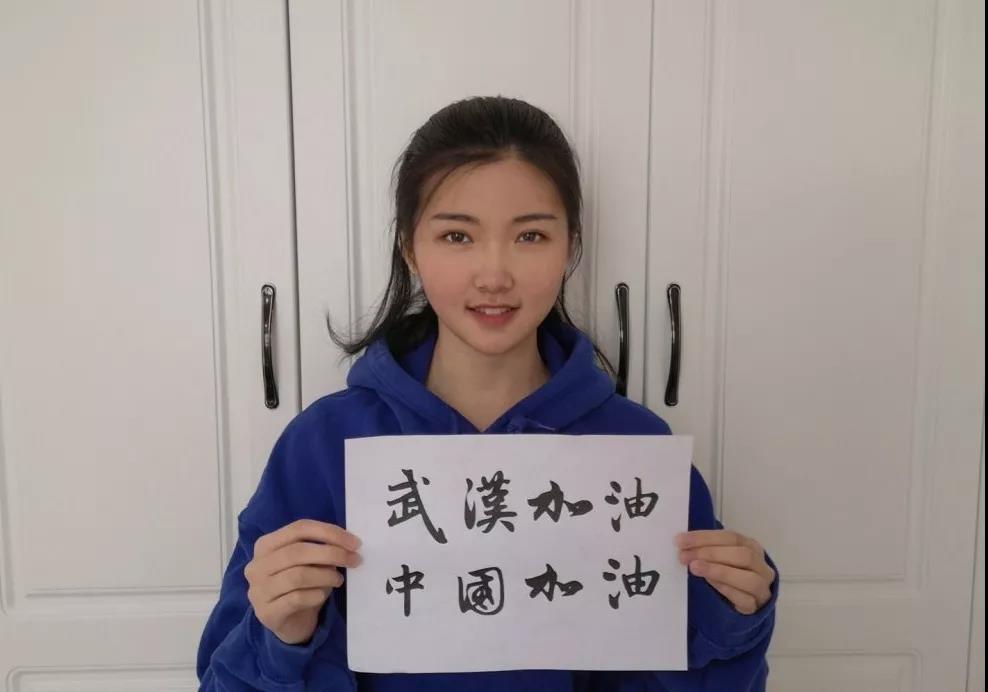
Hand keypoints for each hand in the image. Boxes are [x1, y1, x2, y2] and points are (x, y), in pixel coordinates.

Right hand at [245, 519, 361, 644]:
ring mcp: (258, 590)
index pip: (299, 528)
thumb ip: (321, 550)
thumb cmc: (301, 586)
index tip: (354, 542)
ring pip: (297, 575)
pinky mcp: (267, 613)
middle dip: (332, 554)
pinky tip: (322, 595)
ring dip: (325, 576)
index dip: (329, 532)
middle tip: (354, 560)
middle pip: (298, 551)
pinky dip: (316, 595)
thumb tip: (348, 545)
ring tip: (338, 580)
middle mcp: (257, 566)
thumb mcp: (309, 563)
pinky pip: (296, 599)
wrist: (289, 623)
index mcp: (266, 545)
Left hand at [676, 529, 775, 614]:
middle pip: (743, 555)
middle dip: (710, 553)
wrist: (742, 602)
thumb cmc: (727, 573)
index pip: (731, 537)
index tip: (680, 540)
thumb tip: (682, 542)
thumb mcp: (719, 557)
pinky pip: (745, 599)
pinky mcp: (755, 608)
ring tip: (694, 568)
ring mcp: (762, 588)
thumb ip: (707, 549)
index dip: (705, 537)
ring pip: (749, 579)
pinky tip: (708, 583)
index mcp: (752, 547)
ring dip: (719, 571)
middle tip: (685, 556)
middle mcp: (762, 566)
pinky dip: (726, 589)